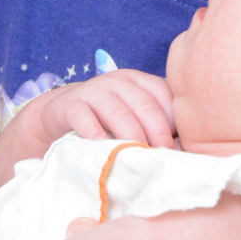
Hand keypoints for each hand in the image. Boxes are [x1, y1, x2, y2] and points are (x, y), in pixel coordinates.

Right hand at [0, 72, 175, 189]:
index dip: (174, 122)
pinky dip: (95, 134)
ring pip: (118, 112)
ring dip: (131, 137)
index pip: (164, 95)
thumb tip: (181, 151)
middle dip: (157, 134)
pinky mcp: (70, 105)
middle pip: (145, 105)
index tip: (177, 147)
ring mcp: (93, 90)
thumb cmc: (104, 121)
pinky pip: (85, 118)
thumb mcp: (130, 116)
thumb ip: (152, 125)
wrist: (59, 114)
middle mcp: (118, 81)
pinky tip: (104, 150)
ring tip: (138, 158)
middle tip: (162, 159)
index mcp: (138, 81)